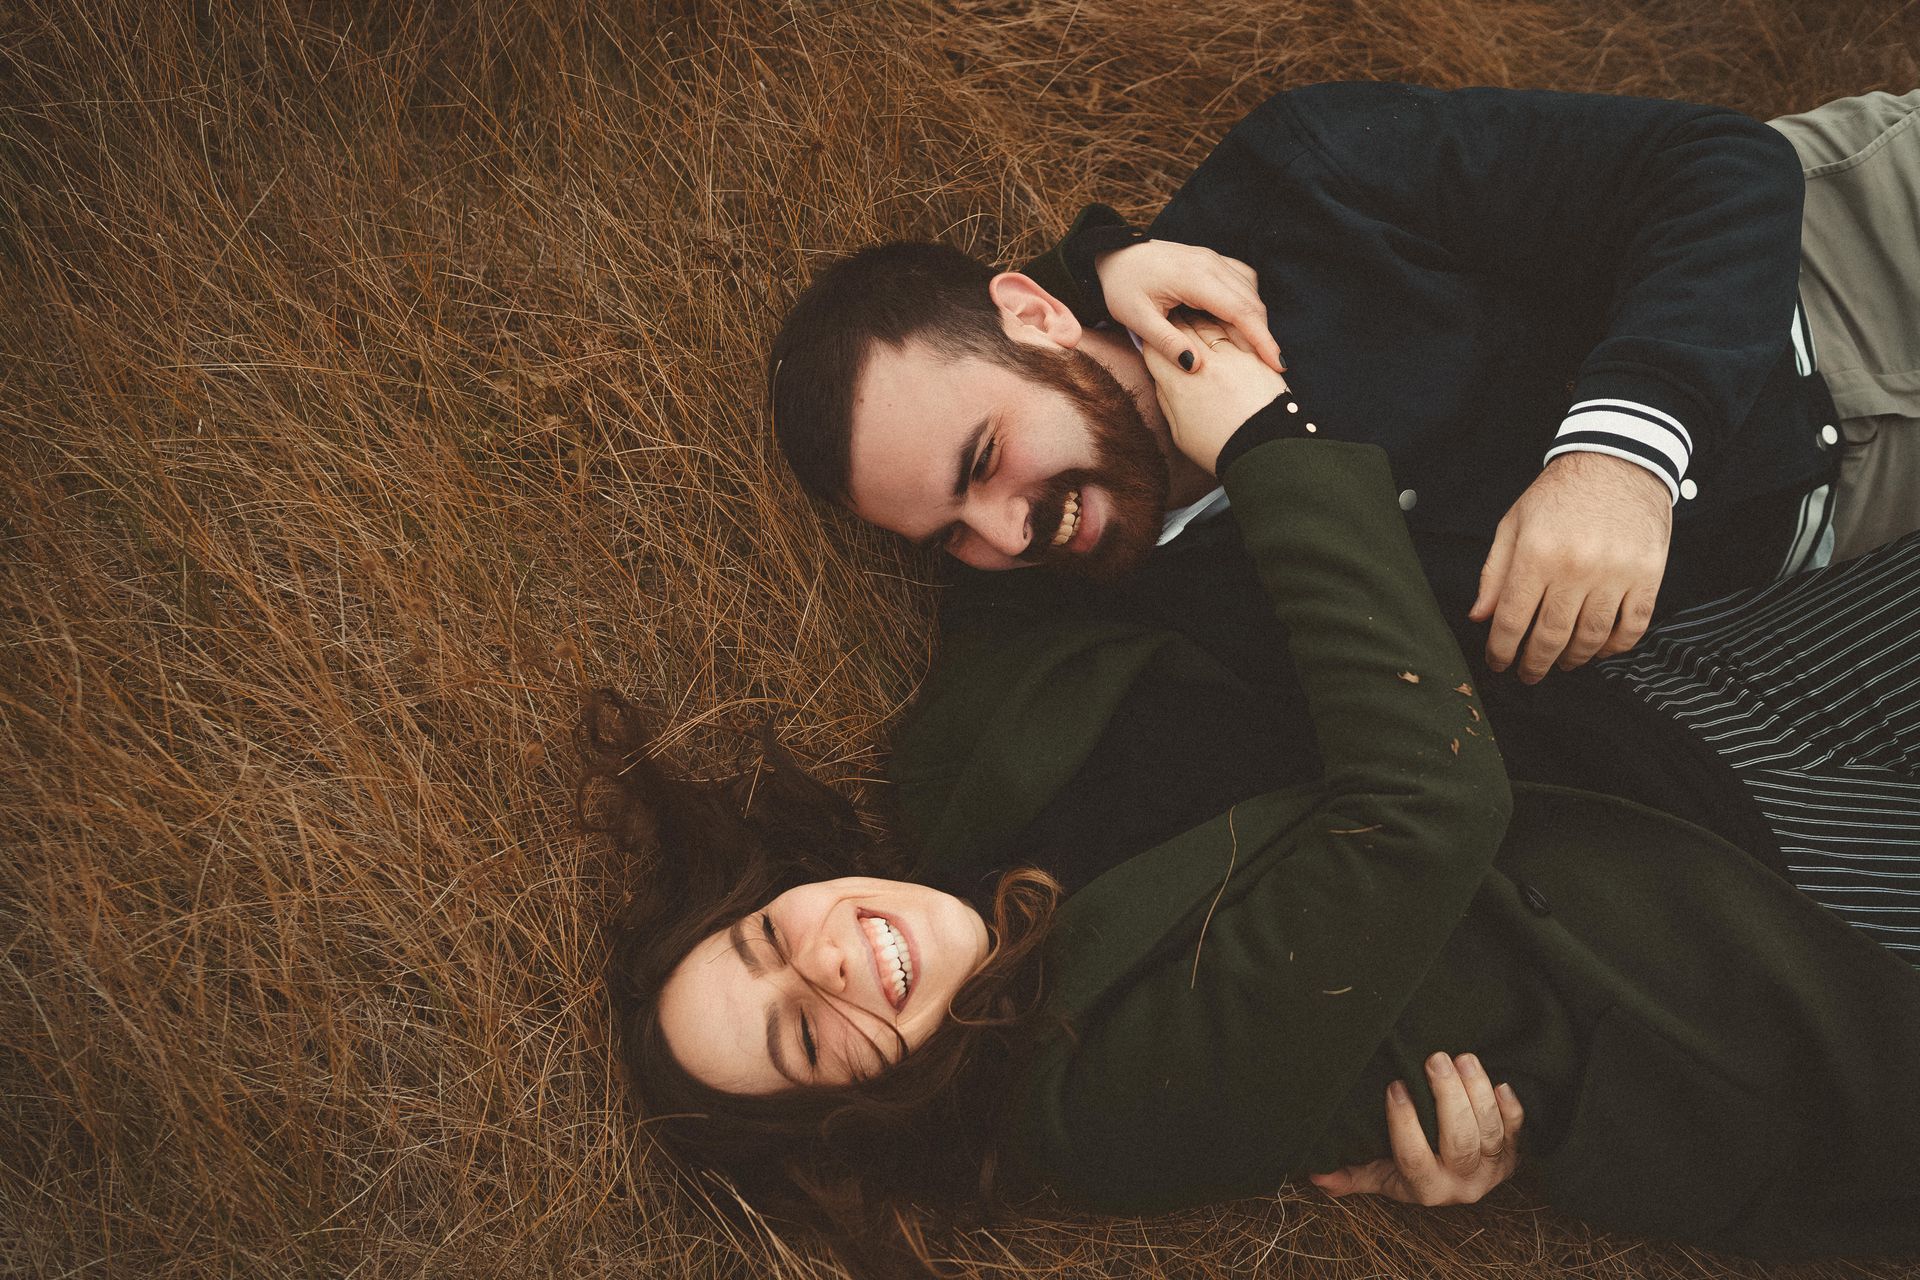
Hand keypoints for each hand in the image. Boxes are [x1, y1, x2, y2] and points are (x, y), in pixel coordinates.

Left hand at [1094, 239, 1285, 374]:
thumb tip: (1196, 366)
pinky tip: (1241, 323)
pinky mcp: (1213, 260)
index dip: (1262, 339)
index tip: (1277, 364)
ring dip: (1257, 320)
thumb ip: (1166, 343)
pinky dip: (1248, 303)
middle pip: (1252, 302)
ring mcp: (1213, 259)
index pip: (1240, 311)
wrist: (1115, 253)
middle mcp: (1211, 263)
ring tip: (1257, 350)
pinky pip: (1242, 280)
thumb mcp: (1136, 319)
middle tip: (1271, 367)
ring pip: (1251, 291)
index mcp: (1194, 278)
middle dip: (1265, 335)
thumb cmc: (1122, 286)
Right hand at [1142, 314, 1287, 473]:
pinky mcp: (1253, 358)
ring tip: (1190, 310)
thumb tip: (1163, 380)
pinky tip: (1221, 317)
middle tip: (1167, 313)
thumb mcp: (1179, 434)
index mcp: (1179, 387)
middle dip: (1172, 321)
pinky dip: (1225, 322)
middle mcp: (1203, 366)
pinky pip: (1235, 331)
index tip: (1150, 337)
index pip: (1155, 351)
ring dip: (1196, 316)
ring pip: (1207, 326)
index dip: (1150, 342)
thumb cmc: (1220, 449)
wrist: (1265, 452)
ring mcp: (1230, 359)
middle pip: (1181, 331)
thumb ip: (1167, 401)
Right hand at [1309, 1052, 1524, 1205]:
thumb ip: (1352, 1173)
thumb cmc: (1414, 1169)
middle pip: (1459, 1142)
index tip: (1395, 1086)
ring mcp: (1491, 1169)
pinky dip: (1510, 1107)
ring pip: (1490, 1132)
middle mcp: (1461, 1183)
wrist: (1462, 1180)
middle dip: (1448, 1097)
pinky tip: (1499, 1082)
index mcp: (1426, 1189)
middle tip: (1434, 1059)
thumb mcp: (1381, 1174)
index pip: (1413, 1157)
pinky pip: (1518, 1131)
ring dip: (1478, 1092)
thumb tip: (1315, 1175)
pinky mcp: (1513, 1154)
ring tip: (1462, 1058)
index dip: (1404, 1123)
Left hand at [1470, 452, 1672, 681]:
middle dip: (1534, 663)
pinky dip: (1615, 647)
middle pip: (1550, 636)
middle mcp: (1576, 567)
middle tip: (1528, 674)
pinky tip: (1600, 650)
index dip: (1501, 650)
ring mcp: (1616, 572)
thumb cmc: (1559, 494)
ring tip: (1561, 663)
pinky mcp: (1648, 574)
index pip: (1511, 619)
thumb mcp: (1514, 524)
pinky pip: (1633, 626)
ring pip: (1591, 637)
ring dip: (1573, 659)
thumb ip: (1495, 573)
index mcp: (1537, 554)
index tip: (1498, 664)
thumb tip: (1479, 618)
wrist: (1618, 460)